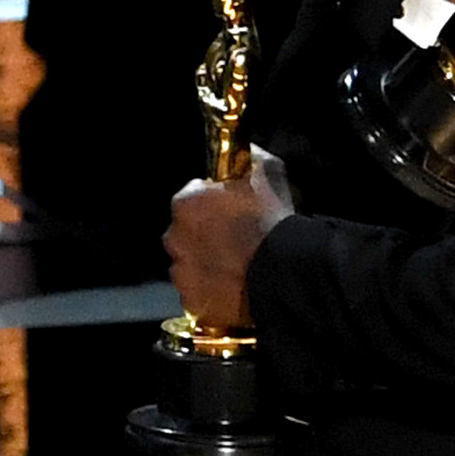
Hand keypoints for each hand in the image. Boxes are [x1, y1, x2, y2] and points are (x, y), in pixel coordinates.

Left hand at [163, 147, 294, 328]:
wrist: (280, 272)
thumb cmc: (271, 218)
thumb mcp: (268, 172)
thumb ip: (251, 160)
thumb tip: (248, 153)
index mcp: (186, 202)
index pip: (193, 194)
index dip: (214, 200)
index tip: (233, 206)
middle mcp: (174, 237)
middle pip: (187, 231)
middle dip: (205, 232)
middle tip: (236, 236)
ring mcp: (181, 273)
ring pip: (191, 263)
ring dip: (207, 261)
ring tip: (239, 264)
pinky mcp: (192, 303)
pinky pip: (200, 292)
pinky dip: (212, 289)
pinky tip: (236, 285)